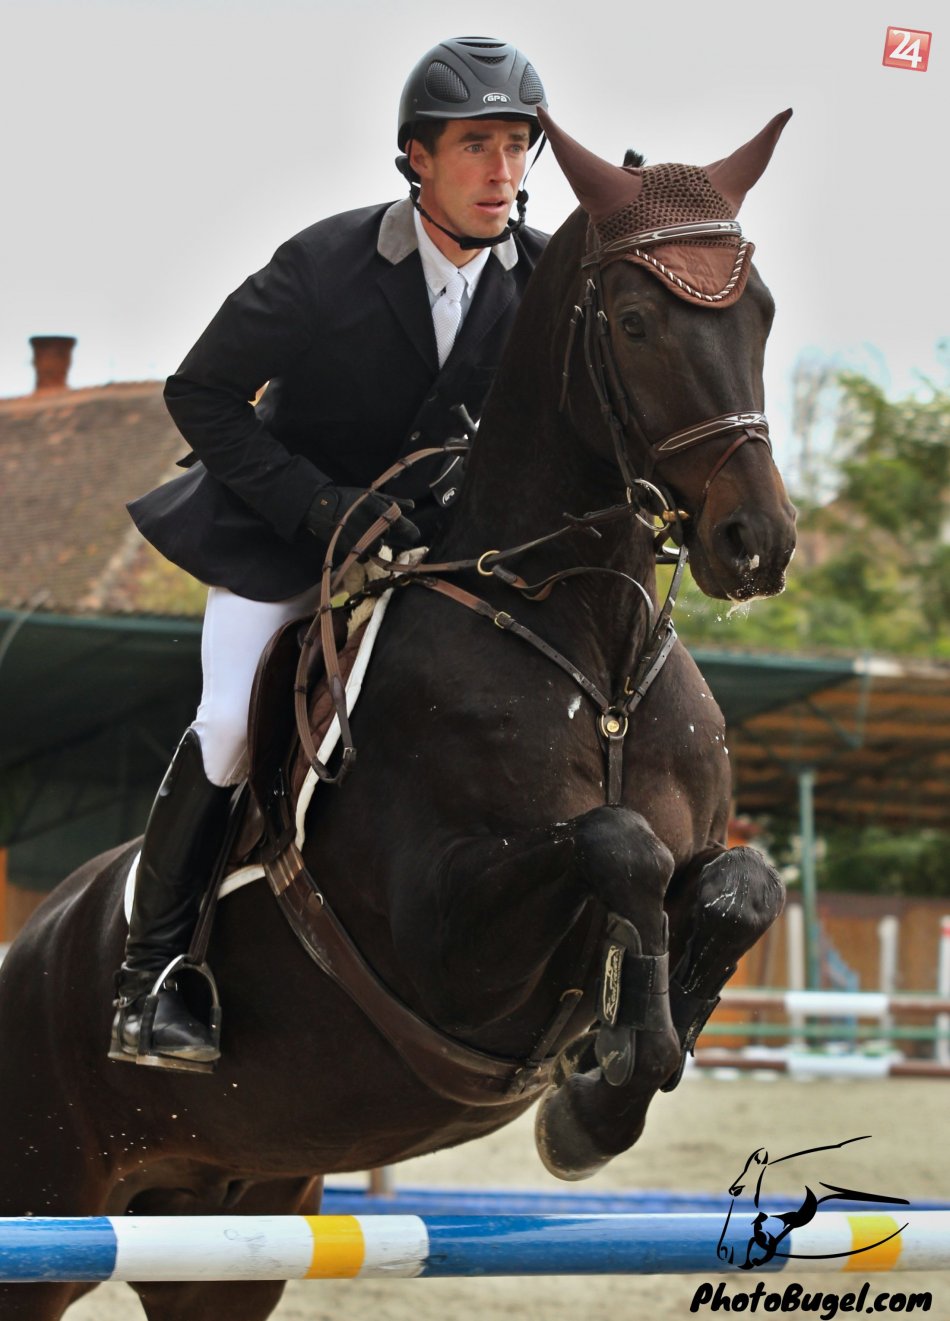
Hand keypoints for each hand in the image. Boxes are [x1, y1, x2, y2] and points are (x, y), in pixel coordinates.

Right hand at [304, 485, 419, 557]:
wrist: (321, 506)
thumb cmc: (348, 499)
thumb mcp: (371, 495)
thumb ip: (393, 501)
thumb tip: (412, 506)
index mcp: (378, 508)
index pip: (399, 522)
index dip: (409, 530)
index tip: (415, 535)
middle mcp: (372, 523)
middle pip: (387, 535)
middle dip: (384, 533)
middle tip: (372, 526)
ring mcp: (362, 537)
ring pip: (377, 547)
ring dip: (374, 544)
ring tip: (363, 534)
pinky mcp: (351, 547)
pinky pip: (364, 557)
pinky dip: (363, 553)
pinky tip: (357, 543)